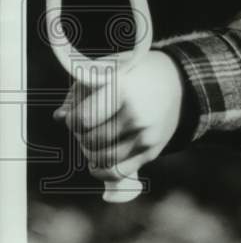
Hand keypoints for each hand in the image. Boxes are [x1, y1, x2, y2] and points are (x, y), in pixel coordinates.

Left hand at [53, 50, 184, 184]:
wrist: (178, 82)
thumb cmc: (136, 74)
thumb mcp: (107, 70)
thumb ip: (79, 92)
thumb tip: (60, 117)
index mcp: (122, 90)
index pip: (82, 120)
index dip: (72, 120)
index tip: (77, 114)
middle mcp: (136, 115)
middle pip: (90, 141)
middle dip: (81, 136)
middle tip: (87, 127)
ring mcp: (146, 136)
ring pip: (101, 160)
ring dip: (90, 153)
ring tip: (94, 140)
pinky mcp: (152, 151)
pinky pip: (117, 172)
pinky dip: (101, 169)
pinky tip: (99, 159)